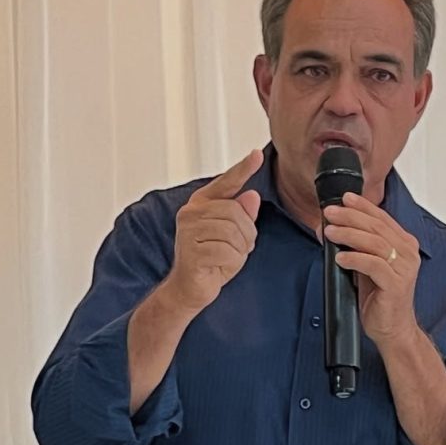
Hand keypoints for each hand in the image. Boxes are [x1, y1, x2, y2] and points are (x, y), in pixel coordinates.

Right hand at [163, 149, 263, 314]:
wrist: (189, 289)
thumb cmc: (210, 259)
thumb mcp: (233, 235)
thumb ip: (242, 215)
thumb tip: (251, 195)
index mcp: (201, 203)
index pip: (226, 182)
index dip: (243, 169)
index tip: (257, 155)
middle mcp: (191, 213)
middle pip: (236, 212)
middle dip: (246, 234)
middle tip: (237, 249)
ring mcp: (188, 231)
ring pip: (234, 232)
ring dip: (239, 250)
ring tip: (226, 257)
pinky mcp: (191, 251)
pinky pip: (227, 252)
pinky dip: (230, 263)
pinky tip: (218, 266)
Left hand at [322, 191, 420, 347]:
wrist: (393, 329)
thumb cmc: (380, 298)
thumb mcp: (365, 266)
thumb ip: (354, 246)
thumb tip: (329, 228)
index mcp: (404, 244)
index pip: (382, 218)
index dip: (363, 206)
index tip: (344, 198)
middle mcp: (408, 253)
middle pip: (377, 227)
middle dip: (351, 217)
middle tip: (330, 213)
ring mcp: (404, 268)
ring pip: (374, 242)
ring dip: (348, 234)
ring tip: (330, 232)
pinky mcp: (396, 284)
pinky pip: (373, 265)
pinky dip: (354, 258)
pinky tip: (340, 257)